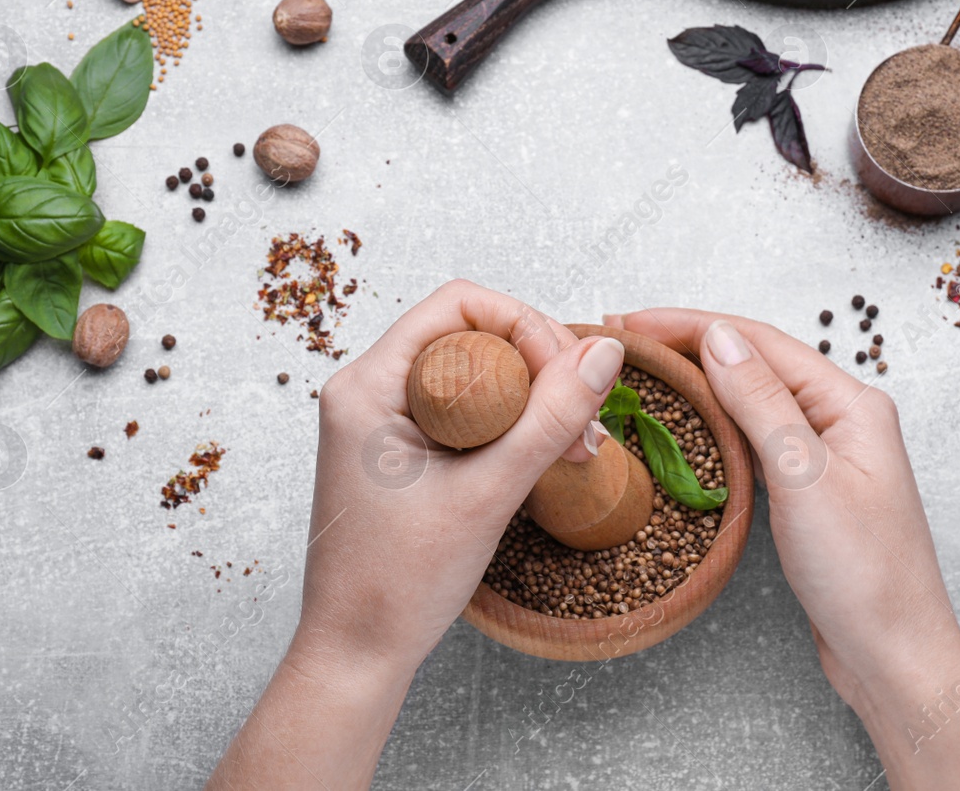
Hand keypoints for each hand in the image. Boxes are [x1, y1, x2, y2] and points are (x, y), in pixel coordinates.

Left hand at [209, 281, 625, 790]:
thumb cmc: (396, 586)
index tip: (569, 376)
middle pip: (474, 333)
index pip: (460, 304)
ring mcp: (387, 419)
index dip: (526, 326)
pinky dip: (516, 426)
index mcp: (367, 385)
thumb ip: (548, 419)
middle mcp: (370, 389)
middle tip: (584, 424)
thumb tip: (602, 353)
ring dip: (536, 400)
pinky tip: (548, 457)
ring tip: (576, 448)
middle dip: (541, 368)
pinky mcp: (406, 448)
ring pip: (479, 373)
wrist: (358, 654)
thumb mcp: (487, 494)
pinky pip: (471, 410)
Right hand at [605, 309, 959, 790]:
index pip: (760, 341)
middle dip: (689, 346)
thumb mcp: (805, 478)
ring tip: (644, 372)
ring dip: (700, 381)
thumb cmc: (866, 576)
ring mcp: (825, 455)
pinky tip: (686, 424)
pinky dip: (716, 423)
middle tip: (624, 342)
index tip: (633, 322)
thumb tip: (718, 337)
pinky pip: (755, 438)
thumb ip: (761, 402)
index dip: (691, 325)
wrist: (894, 656)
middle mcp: (841, 420)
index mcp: (851, 404)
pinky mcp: (808, 490)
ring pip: (752, 400)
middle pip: (755, 362)